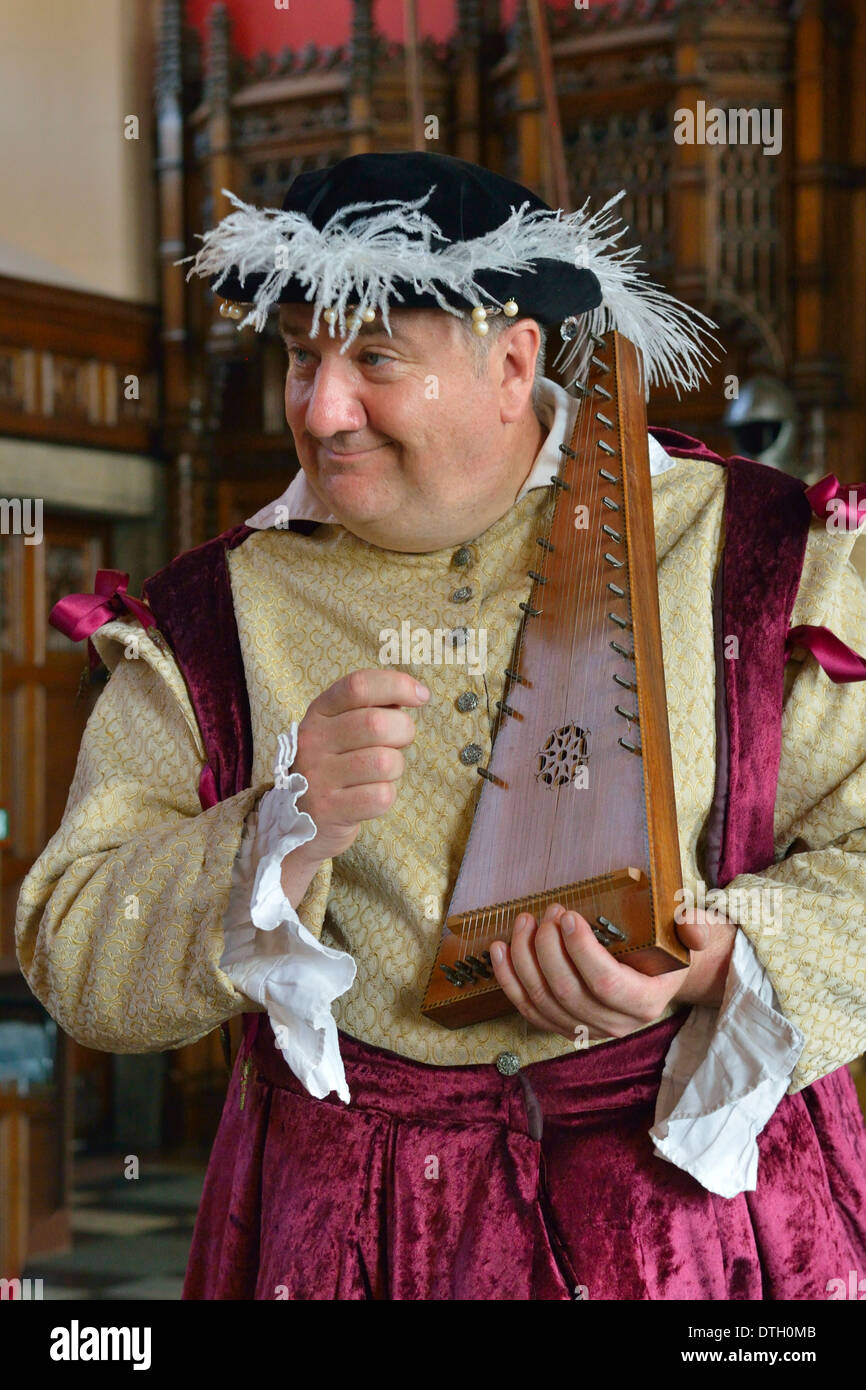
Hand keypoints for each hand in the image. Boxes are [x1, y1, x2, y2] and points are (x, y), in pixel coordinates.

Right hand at [286, 667, 429, 863]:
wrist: (298, 817)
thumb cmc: (334, 764)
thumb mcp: (340, 728)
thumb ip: (373, 708)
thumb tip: (414, 694)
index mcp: (319, 712)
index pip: (358, 686)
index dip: (396, 685)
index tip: (421, 696)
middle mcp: (313, 740)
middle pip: (376, 724)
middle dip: (404, 731)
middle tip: (399, 743)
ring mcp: (318, 776)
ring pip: (385, 762)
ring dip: (396, 767)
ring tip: (382, 772)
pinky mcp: (329, 809)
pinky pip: (381, 796)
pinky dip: (386, 796)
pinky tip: (371, 795)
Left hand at [489, 904, 736, 1043]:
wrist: (669, 972)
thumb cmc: (676, 945)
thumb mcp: (696, 932)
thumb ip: (694, 927)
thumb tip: (688, 924)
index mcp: (646, 1002)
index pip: (606, 984)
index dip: (581, 951)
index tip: (568, 915)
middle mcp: (615, 1024)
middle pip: (568, 992)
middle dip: (547, 947)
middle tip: (548, 910)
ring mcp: (587, 1029)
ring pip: (543, 1001)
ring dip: (524, 959)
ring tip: (523, 922)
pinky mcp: (564, 1025)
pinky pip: (528, 1009)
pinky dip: (508, 980)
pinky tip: (498, 950)